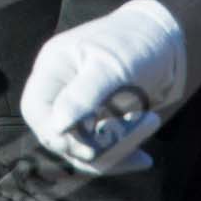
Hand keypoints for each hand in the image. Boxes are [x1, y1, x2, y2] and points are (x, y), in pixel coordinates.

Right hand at [20, 0, 182, 174]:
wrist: (165, 40)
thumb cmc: (136, 44)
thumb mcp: (112, 67)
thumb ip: (83, 95)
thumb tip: (56, 127)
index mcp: (53, 66)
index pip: (35, 110)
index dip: (56, 134)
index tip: (91, 149)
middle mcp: (59, 87)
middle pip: (57, 134)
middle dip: (95, 146)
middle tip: (138, 134)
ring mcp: (76, 105)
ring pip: (79, 147)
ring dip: (115, 150)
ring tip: (152, 123)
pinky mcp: (95, 121)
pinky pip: (98, 150)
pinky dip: (120, 155)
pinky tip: (144, 159)